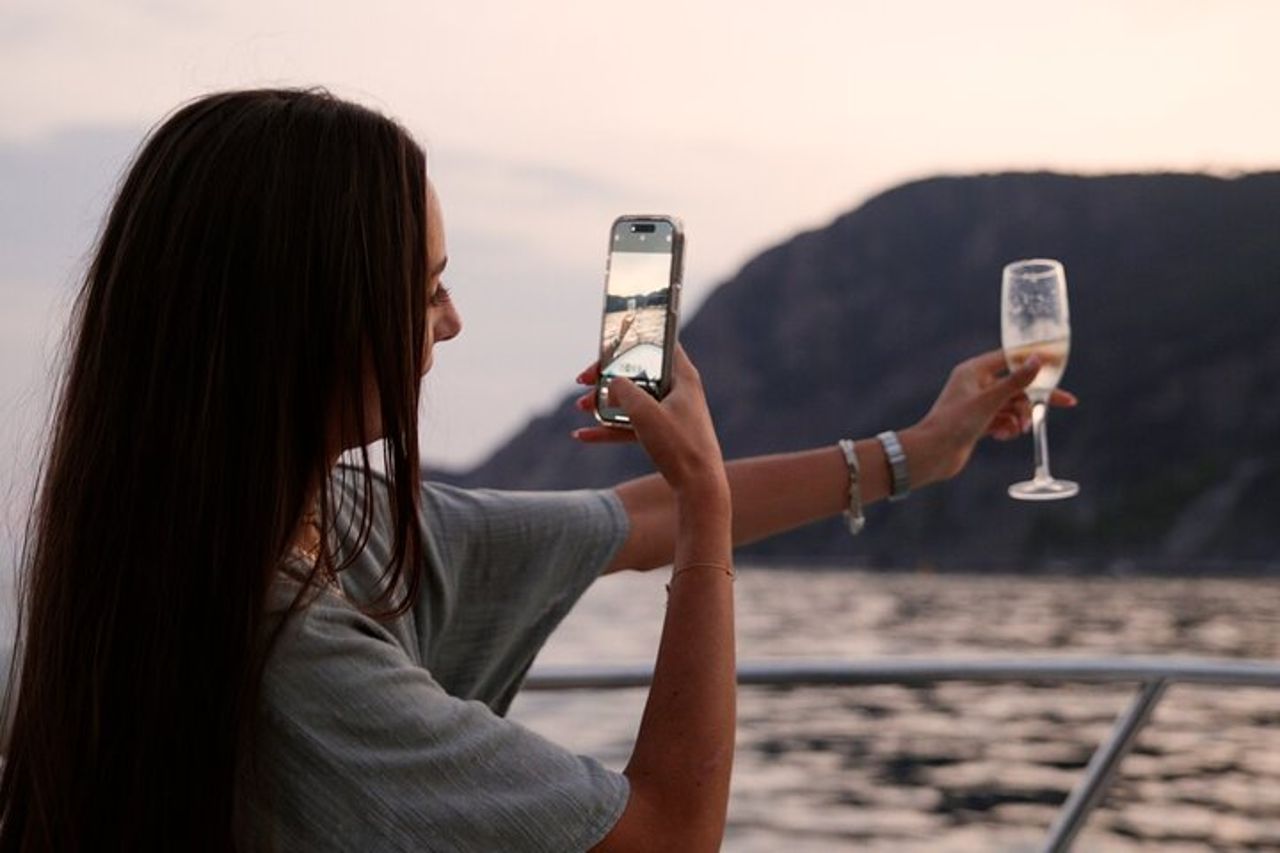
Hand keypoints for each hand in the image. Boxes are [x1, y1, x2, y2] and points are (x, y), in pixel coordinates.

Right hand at [572, 346, 727, 496]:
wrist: (699, 487)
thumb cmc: (679, 445)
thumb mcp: (645, 412)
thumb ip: (624, 389)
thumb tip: (612, 382)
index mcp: (682, 376)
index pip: (655, 344)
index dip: (629, 340)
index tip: (605, 348)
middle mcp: (677, 389)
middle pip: (637, 372)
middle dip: (606, 377)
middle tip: (583, 381)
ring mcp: (670, 412)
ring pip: (631, 399)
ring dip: (604, 403)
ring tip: (581, 408)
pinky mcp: (663, 434)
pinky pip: (631, 424)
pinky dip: (609, 428)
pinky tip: (583, 435)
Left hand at [902, 349, 1077, 486]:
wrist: (932, 454)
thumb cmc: (955, 423)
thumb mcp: (990, 400)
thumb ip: (1016, 381)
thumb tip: (1038, 359)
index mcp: (974, 370)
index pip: (1011, 358)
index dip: (1036, 360)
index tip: (1059, 365)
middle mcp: (975, 384)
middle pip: (1016, 385)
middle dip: (1034, 399)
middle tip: (1066, 403)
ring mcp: (977, 404)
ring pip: (1012, 405)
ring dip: (1020, 417)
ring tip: (1018, 430)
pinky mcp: (977, 423)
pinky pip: (1003, 420)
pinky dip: (1008, 427)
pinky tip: (1003, 436)